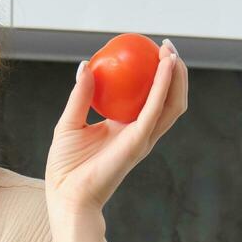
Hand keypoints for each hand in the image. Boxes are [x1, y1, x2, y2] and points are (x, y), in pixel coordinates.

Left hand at [45, 39, 186, 222]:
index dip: (154, 76)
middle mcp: (139, 133)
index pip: (148, 99)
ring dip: (177, 76)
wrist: (66, 195)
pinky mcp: (139, 141)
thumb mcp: (69, 122)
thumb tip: (85, 65)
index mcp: (124, 128)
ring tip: (170, 51)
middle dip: (174, 72)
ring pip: (172, 103)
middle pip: (168, 99)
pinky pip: (155, 108)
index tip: (148, 51)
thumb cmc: (64, 166)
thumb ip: (80, 95)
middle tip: (166, 46)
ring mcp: (143, 138)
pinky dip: (164, 85)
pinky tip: (166, 65)